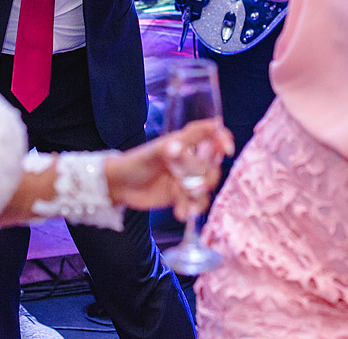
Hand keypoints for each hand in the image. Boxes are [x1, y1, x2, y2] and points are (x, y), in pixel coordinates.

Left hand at [106, 119, 233, 221]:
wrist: (121, 186)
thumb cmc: (136, 161)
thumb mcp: (153, 152)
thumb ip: (169, 150)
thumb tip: (180, 148)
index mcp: (185, 142)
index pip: (212, 135)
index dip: (223, 139)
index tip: (226, 150)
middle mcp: (190, 159)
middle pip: (213, 166)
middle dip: (206, 178)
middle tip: (194, 186)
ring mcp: (188, 178)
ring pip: (206, 187)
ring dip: (198, 197)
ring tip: (183, 205)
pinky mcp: (183, 196)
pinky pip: (196, 203)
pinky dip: (190, 209)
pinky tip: (180, 213)